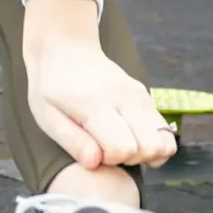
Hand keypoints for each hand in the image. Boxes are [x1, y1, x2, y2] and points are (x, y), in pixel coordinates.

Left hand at [22, 0, 176, 171]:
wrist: (66, 48)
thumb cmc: (51, 87)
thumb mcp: (47, 115)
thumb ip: (71, 141)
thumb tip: (95, 163)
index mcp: (96, 103)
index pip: (122, 148)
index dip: (108, 160)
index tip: (92, 152)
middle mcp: (126, 97)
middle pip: (150, 147)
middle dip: (131, 159)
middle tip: (107, 151)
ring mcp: (140, 95)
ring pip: (164, 141)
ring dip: (146, 153)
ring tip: (121, 146)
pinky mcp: (146, 96)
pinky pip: (165, 132)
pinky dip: (154, 143)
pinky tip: (131, 138)